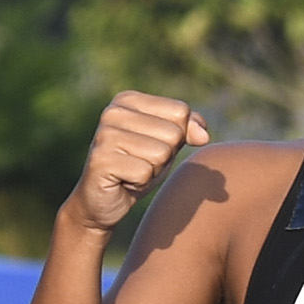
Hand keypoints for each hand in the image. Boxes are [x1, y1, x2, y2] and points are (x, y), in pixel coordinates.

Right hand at [65, 90, 209, 237]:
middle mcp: (113, 112)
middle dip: (164, 157)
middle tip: (141, 164)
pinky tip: (122, 182)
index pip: (180, 111)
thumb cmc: (137, 170)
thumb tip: (203, 136)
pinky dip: (140, 185)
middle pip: (173, 133)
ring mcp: (104, 135)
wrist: (102, 203)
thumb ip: (189, 130)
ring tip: (132, 173)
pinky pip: (144, 174)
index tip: (152, 147)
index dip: (177, 138)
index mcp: (128, 100)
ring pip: (161, 154)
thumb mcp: (168, 145)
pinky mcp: (100, 160)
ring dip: (152, 172)